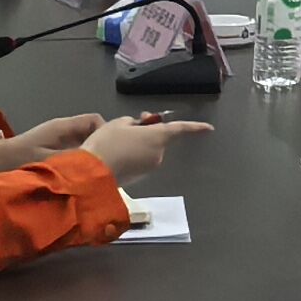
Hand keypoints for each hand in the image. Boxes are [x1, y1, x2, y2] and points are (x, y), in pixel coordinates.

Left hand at [0, 112, 103, 164]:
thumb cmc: (20, 158)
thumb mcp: (49, 162)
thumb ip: (74, 161)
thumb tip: (98, 165)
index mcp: (65, 127)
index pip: (95, 121)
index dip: (108, 133)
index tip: (113, 152)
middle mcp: (65, 129)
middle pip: (94, 131)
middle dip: (103, 145)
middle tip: (109, 164)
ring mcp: (60, 138)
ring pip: (86, 141)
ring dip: (94, 153)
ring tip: (99, 170)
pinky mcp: (55, 148)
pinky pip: (77, 149)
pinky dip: (84, 158)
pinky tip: (85, 173)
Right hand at [85, 115, 206, 182]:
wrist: (91, 173)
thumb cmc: (107, 143)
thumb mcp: (118, 124)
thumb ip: (133, 122)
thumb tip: (139, 127)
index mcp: (158, 138)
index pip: (180, 129)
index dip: (195, 127)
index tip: (209, 128)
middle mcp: (158, 154)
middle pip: (157, 139)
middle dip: (147, 131)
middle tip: (129, 125)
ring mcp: (149, 168)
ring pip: (147, 150)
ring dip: (137, 143)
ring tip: (114, 142)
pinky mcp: (139, 177)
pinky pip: (139, 160)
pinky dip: (131, 155)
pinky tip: (114, 154)